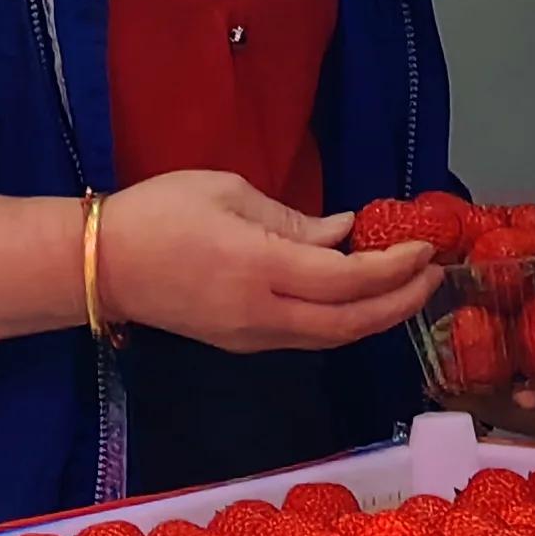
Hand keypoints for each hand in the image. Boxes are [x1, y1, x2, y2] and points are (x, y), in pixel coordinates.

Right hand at [97, 172, 439, 354]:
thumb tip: (343, 233)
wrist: (101, 268)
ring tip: (407, 289)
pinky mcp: (240, 341)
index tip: (426, 246)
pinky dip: (342, 319)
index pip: (345, 280)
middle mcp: (259, 314)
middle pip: (347, 323)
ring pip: (329, 337)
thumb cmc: (159, 214)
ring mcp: (249, 336)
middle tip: (433, 277)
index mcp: (258, 268)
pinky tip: (358, 296)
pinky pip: (305, 336)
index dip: (394, 269)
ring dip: (374, 317)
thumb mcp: (232, 193)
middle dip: (398, 303)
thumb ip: (294, 220)